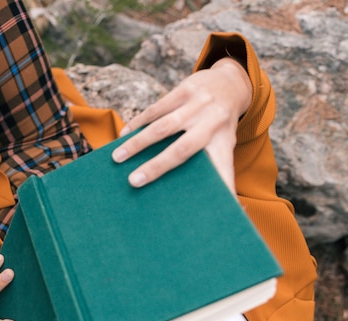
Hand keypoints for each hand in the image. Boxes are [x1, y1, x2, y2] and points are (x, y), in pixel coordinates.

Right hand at [111, 58, 252, 193]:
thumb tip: (226, 204)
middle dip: (156, 167)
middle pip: (182, 150)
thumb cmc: (221, 126)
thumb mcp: (225, 147)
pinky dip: (138, 124)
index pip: (221, 169)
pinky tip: (123, 136)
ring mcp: (199, 105)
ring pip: (163, 127)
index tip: (212, 210)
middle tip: (133, 182)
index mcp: (223, 143)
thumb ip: (219, 172)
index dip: (219, 187)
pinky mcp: (185, 90)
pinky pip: (156, 109)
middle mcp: (213, 123)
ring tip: (117, 158)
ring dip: (138, 143)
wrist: (229, 84)